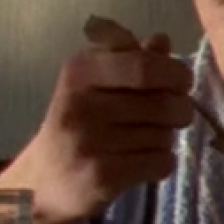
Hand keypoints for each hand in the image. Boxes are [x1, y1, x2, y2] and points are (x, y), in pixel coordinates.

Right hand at [0, 28, 192, 223]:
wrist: (40, 183)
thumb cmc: (75, 126)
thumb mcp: (92, 84)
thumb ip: (129, 59)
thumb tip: (162, 40)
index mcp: (80, 72)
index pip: (144, 66)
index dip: (174, 73)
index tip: (183, 82)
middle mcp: (81, 104)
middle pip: (162, 103)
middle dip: (180, 109)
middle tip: (175, 115)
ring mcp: (90, 142)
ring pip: (163, 135)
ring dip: (167, 138)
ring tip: (147, 140)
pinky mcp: (102, 176)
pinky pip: (159, 162)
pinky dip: (162, 163)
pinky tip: (144, 162)